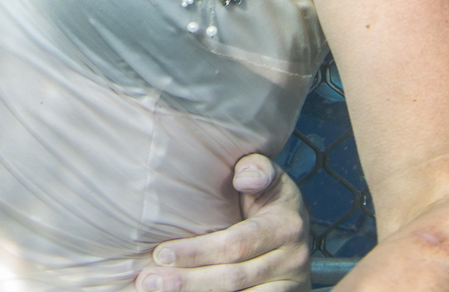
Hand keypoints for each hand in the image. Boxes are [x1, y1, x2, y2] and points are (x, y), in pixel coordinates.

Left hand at [134, 155, 310, 291]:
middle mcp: (292, 260)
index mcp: (286, 225)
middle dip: (187, 282)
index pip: (235, 244)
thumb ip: (256, 169)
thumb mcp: (270, 176)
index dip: (197, 252)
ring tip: (157, 291)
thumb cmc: (272, 198)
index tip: (161, 254)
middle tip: (148, 281)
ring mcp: (290, 285)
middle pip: (232, 278)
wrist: (300, 230)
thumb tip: (243, 178)